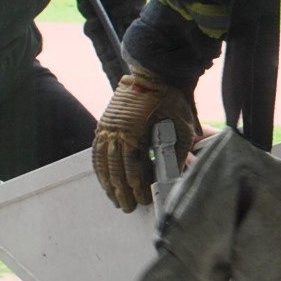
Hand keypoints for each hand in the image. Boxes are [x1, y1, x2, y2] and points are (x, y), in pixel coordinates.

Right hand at [92, 67, 197, 212]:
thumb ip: (179, 153)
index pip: (133, 167)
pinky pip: (98, 150)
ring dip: (108, 183)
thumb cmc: (172, 100)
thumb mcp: (182, 126)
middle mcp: (116, 130)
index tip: (142, 199)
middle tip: (128, 207)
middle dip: (122, 191)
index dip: (137, 186)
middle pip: (116, 168)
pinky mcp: (104, 123)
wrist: (156, 74)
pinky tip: (105, 178)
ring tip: (115, 199)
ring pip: (103, 161)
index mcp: (135, 131)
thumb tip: (175, 177)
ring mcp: (107, 126)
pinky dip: (100, 167)